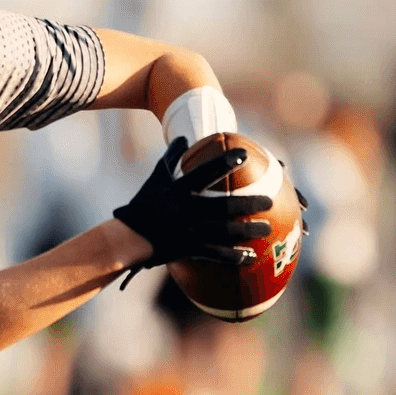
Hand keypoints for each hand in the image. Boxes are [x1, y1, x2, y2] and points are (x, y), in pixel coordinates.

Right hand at [113, 138, 272, 285]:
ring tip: (267, 228)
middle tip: (269, 201)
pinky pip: (215, 253)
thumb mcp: (155, 179)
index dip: (224, 163)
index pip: (204, 172)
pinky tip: (249, 257)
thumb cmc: (143, 206)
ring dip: (248, 230)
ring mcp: (188, 231)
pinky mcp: (187, 249)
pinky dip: (233, 256)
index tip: (243, 155)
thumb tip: (184, 137)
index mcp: (178, 190)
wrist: (127, 239)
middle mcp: (185, 210)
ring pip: (224, 231)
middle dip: (249, 203)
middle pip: (224, 205)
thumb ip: (171, 158)